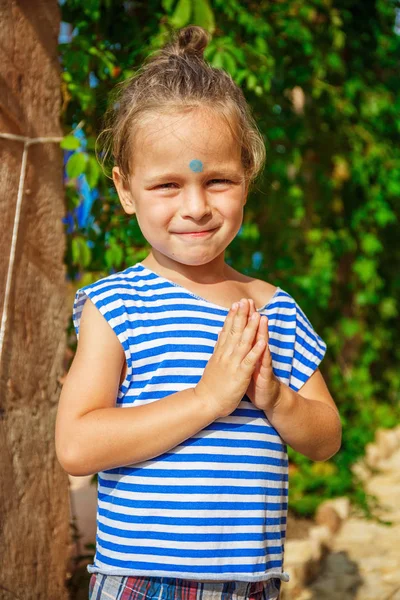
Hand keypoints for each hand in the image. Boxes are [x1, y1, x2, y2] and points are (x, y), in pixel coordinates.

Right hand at [195, 298, 266, 417]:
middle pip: (235, 332)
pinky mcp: (239, 375)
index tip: (237, 303)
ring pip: (243, 343)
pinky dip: (255, 352)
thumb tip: (220, 332)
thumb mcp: (213, 361)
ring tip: (257, 315)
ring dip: (251, 328)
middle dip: (242, 316)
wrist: (206, 402)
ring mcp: (233, 364)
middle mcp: (226, 354)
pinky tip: (262, 342)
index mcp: (221, 351)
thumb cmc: (210, 384)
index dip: (233, 316)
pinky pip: (249, 362)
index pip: (227, 330)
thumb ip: (218, 346)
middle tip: (246, 301)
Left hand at [245, 299, 281, 413]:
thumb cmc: (253, 380)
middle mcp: (257, 355)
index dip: (242, 317)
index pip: (245, 332)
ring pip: (262, 345)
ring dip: (262, 331)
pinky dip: (263, 354)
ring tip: (261, 317)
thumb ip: (241, 350)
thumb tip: (232, 337)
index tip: (238, 302)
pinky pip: (265, 364)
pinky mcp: (266, 376)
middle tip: (250, 302)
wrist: (268, 398)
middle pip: (254, 333)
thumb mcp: (244, 363)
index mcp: (248, 352)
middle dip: (251, 318)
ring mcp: (262, 364)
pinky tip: (264, 344)